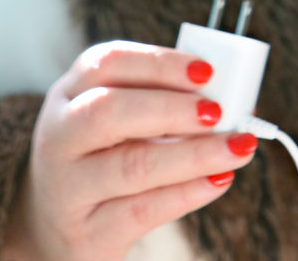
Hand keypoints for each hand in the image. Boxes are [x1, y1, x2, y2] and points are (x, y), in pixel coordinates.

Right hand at [3, 41, 257, 260]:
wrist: (58, 225)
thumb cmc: (106, 154)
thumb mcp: (120, 116)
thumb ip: (166, 100)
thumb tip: (233, 98)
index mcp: (72, 91)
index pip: (109, 63)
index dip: (160, 63)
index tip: (207, 71)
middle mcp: (59, 135)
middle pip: (109, 112)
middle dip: (172, 109)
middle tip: (218, 112)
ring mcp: (67, 188)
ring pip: (132, 166)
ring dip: (194, 154)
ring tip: (238, 146)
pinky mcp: (85, 234)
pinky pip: (143, 211)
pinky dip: (189, 192)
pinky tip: (220, 178)